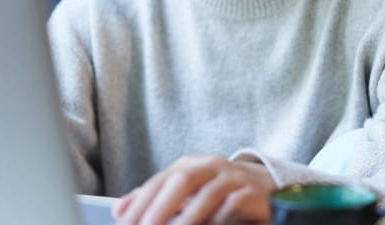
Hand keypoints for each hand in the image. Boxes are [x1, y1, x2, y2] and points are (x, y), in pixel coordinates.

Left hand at [112, 155, 276, 224]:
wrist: (265, 189)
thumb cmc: (218, 193)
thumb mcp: (185, 194)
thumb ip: (155, 201)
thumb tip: (120, 211)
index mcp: (189, 166)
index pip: (160, 181)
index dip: (140, 202)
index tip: (125, 223)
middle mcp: (210, 166)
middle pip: (182, 181)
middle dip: (161, 207)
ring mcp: (233, 178)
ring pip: (208, 194)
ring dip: (188, 218)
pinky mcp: (253, 193)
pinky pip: (234, 205)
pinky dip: (219, 219)